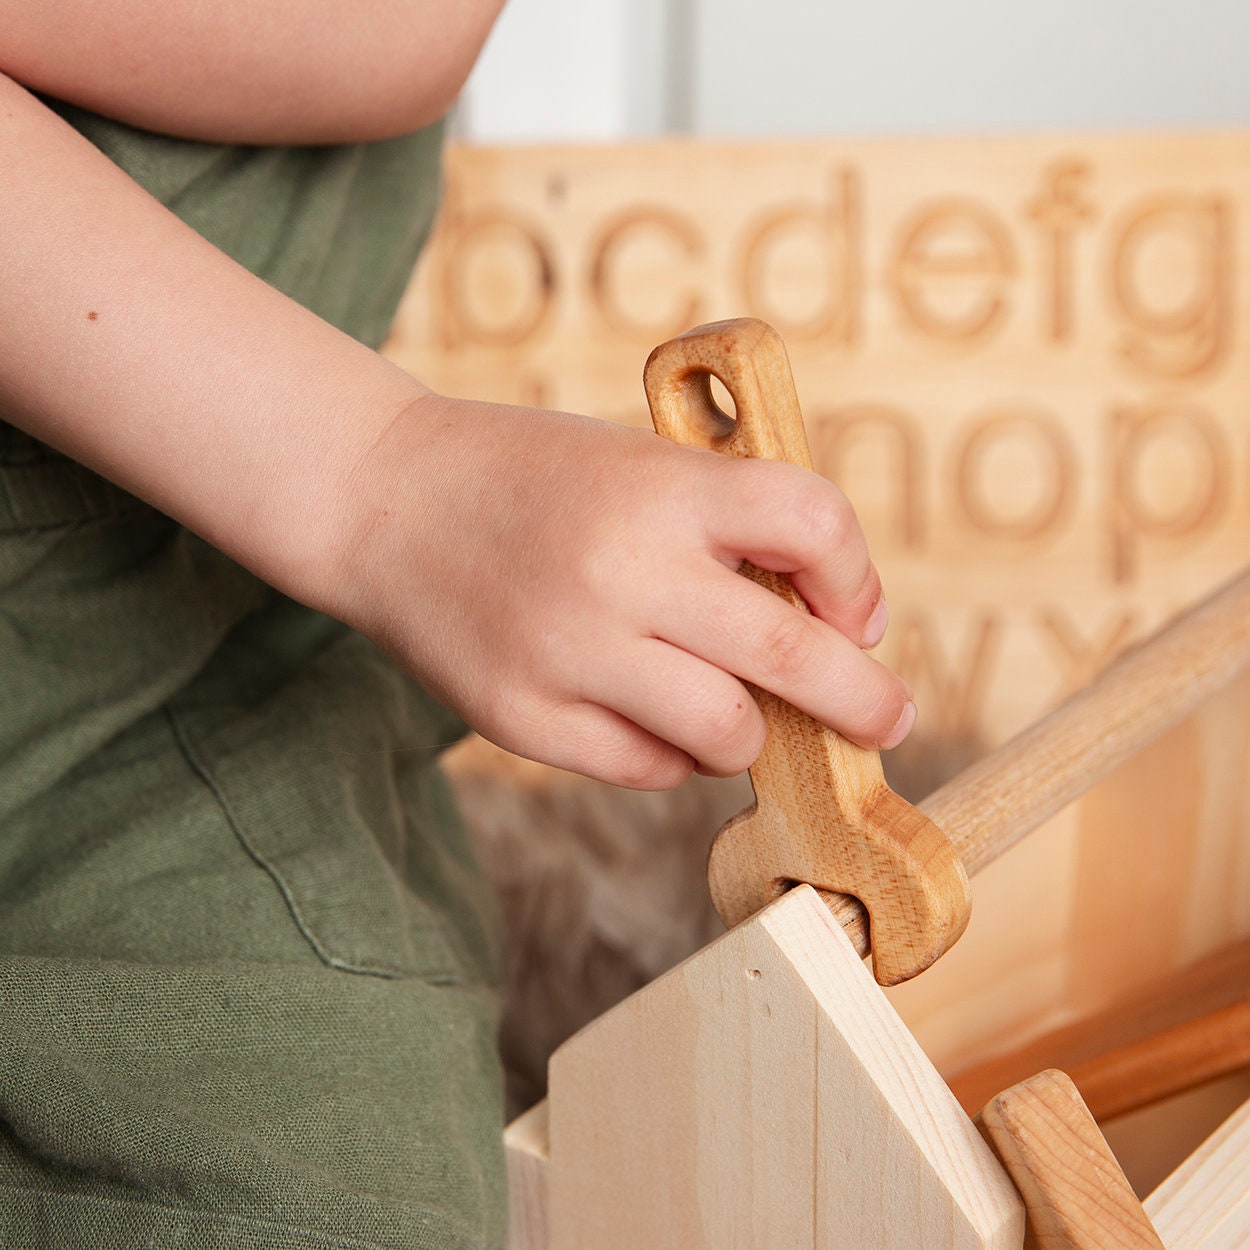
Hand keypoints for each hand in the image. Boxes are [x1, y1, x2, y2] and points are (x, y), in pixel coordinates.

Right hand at [328, 394, 913, 789]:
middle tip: (885, 721)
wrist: (386, 500)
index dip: (856, 575)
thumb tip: (832, 633)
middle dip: (861, 700)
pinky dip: (670, 751)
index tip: (859, 616)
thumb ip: (727, 531)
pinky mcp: (524, 718)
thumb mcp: (637, 464)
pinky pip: (649, 767)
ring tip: (728, 708)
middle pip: (793, 655)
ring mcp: (569, 653)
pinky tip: (645, 712)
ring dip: (748, 731)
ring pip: (727, 734)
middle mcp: (621, 570)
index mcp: (661, 488)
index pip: (812, 522)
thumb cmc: (533, 481)